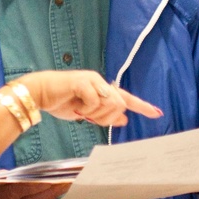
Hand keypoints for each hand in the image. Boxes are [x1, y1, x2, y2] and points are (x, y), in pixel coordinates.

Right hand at [17, 71, 161, 125]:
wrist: (41, 94)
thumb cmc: (61, 102)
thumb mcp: (86, 114)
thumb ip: (104, 115)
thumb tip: (124, 119)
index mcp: (103, 90)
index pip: (126, 98)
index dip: (142, 106)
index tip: (157, 113)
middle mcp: (101, 82)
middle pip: (120, 103)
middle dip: (106, 117)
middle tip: (89, 118)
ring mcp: (93, 80)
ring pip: (111, 102)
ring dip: (96, 114)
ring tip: (81, 111)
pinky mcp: (84, 81)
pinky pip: (96, 101)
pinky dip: (86, 109)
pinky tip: (75, 106)